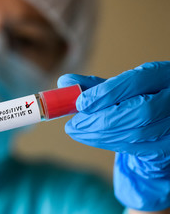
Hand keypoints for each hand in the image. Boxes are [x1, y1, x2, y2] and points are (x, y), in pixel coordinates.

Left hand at [58, 62, 169, 210]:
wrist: (162, 125)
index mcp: (161, 75)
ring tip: (76, 131)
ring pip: (138, 133)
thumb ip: (92, 85)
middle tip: (72, 125)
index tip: (80, 103)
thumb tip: (63, 82)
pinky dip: (110, 143)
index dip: (107, 93)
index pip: (136, 81)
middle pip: (140, 110)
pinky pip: (138, 149)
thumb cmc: (136, 100)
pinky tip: (92, 138)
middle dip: (101, 119)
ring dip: (100, 135)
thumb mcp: (118, 89)